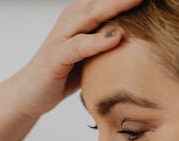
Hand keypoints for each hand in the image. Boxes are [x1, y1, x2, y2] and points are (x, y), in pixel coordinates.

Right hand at [11, 0, 141, 116]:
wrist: (30, 94)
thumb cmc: (64, 73)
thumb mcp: (93, 52)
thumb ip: (112, 39)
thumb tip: (147, 36)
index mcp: (82, 15)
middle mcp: (72, 19)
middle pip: (104, 0)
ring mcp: (62, 36)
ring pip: (91, 15)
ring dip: (116, 6)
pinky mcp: (55, 57)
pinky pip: (78, 46)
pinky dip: (97, 42)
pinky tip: (116, 37)